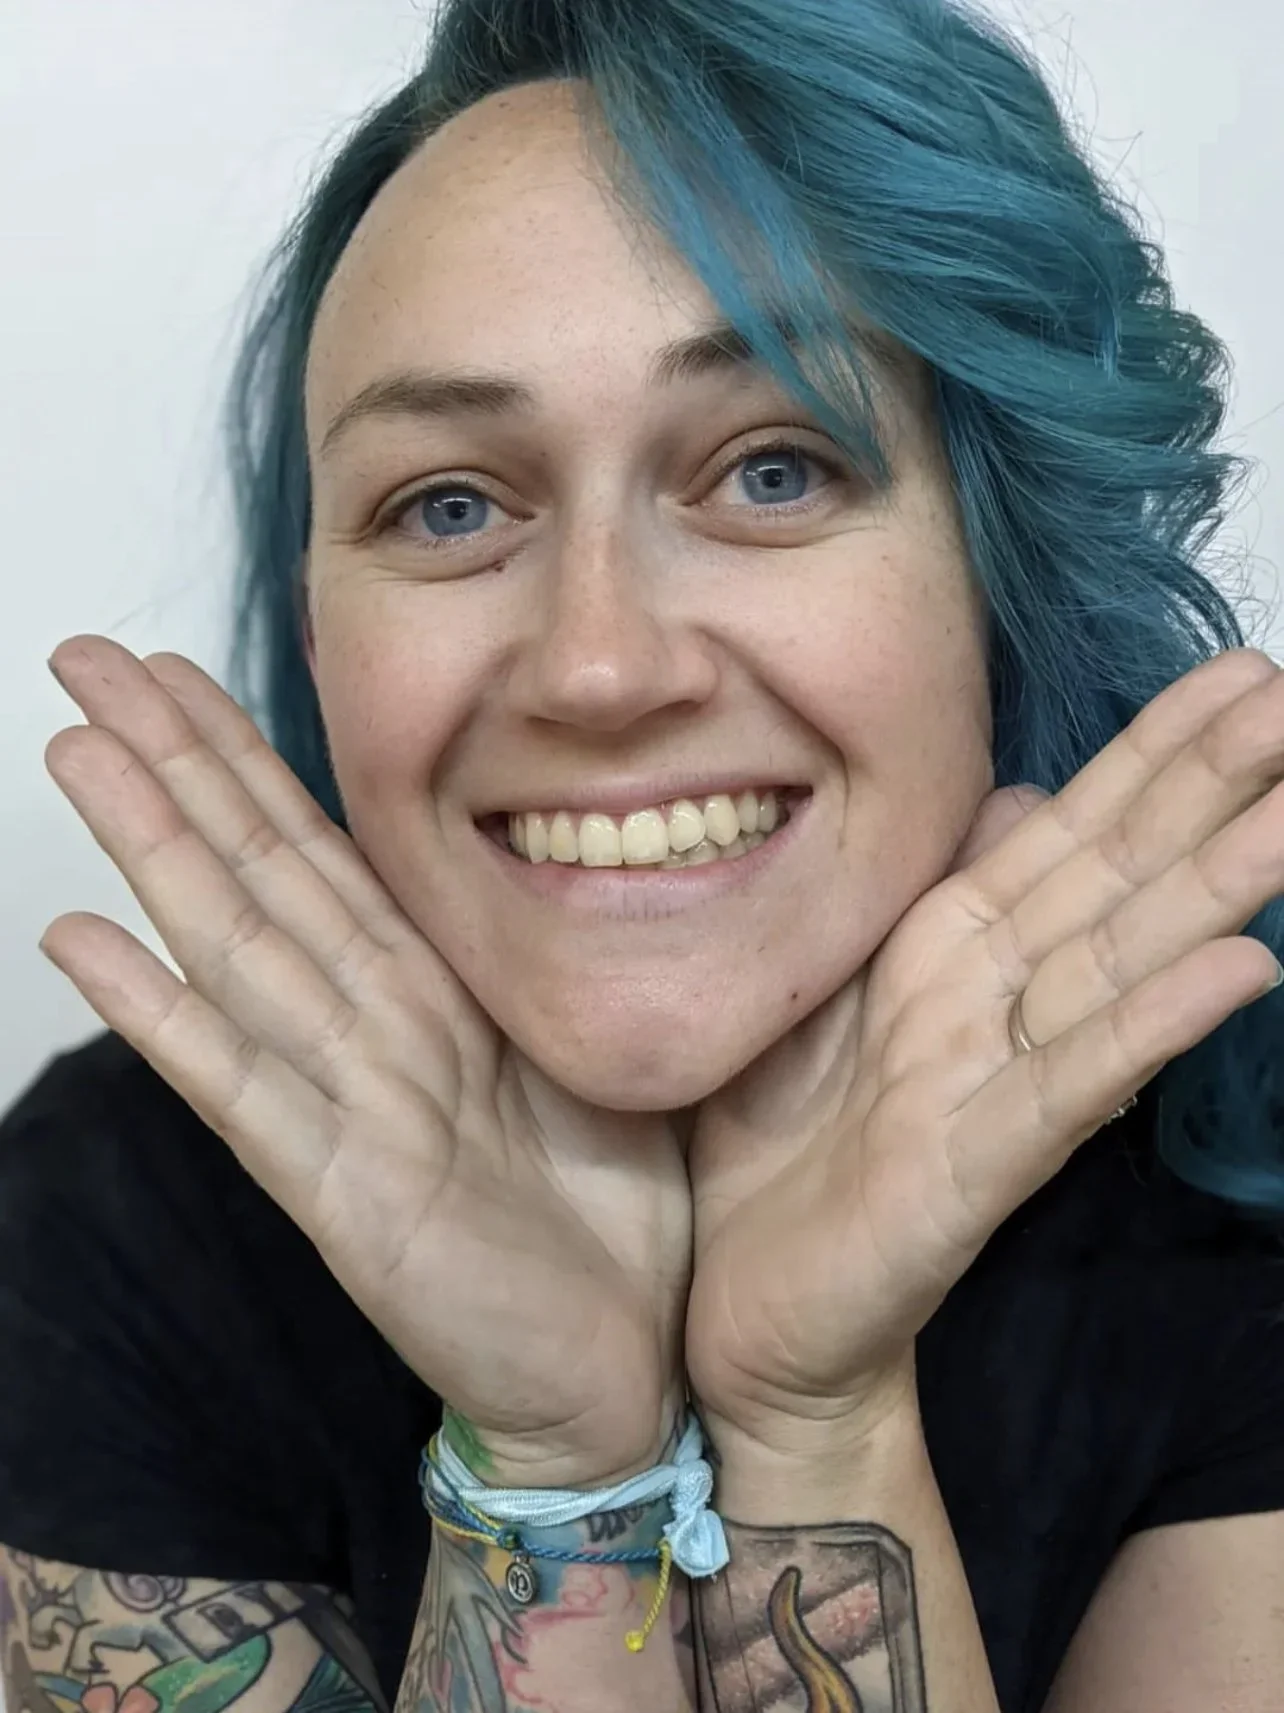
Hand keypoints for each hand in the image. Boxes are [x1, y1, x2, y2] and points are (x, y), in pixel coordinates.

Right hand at [39, 636, 689, 1488]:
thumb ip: (528, 958)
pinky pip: (246, 1092)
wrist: (622, 1372)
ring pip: (240, 951)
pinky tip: (87, 945)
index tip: (183, 671)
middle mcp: (372, 1035)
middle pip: (258, 872)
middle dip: (175, 763)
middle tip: (88, 658)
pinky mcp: (345, 1197)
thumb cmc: (611, 1211)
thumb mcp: (583, 1047)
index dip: (248, 760)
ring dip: (158, 848)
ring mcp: (347, 1111)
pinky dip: (166, 1020)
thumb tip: (551, 832)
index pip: (323, 853)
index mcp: (432, 997)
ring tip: (78, 751)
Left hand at [686, 648, 1283, 1460]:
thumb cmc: (783, 1149)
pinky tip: (1242, 969)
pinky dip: (1153, 1024)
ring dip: (1215, 884)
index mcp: (950, 950)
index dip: (1152, 752)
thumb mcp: (834, 988)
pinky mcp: (975, 1167)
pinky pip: (1073, 1082)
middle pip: (1120, 877)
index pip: (1072, 832)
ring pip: (1122, 962)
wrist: (749, 1316)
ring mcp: (995, 1083)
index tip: (1238, 670)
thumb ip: (923, 896)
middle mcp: (995, 1004)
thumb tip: (1008, 789)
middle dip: (1210, 787)